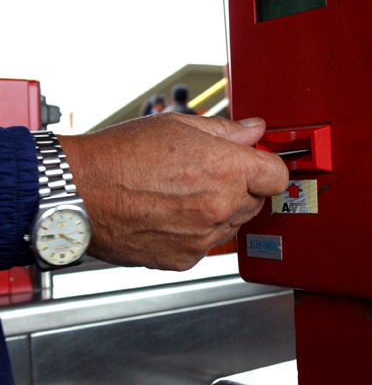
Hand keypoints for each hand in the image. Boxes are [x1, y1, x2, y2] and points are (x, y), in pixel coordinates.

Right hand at [59, 114, 287, 270]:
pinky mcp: (185, 258)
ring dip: (220, 209)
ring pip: (233, 224)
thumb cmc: (120, 156)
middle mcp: (219, 206)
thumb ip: (226, 130)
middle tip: (210, 172)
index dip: (268, 167)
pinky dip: (197, 231)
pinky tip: (171, 213)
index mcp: (224, 169)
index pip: (277, 176)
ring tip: (183, 192)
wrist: (80, 192)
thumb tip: (254, 130)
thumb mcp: (177, 125)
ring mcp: (203, 237)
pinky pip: (207, 243)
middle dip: (242, 186)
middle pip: (257, 201)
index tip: (258, 164)